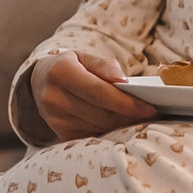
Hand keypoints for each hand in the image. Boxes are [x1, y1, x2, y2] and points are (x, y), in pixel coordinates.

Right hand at [31, 51, 156, 141]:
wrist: (40, 82)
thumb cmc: (71, 66)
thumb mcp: (85, 57)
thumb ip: (105, 66)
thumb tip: (123, 81)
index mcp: (60, 72)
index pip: (98, 91)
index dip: (125, 102)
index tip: (149, 107)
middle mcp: (53, 98)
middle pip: (101, 113)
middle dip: (129, 115)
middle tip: (151, 114)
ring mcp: (54, 119)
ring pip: (99, 127)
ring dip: (123, 124)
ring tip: (141, 118)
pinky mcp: (60, 133)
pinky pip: (93, 136)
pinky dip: (111, 131)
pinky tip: (123, 124)